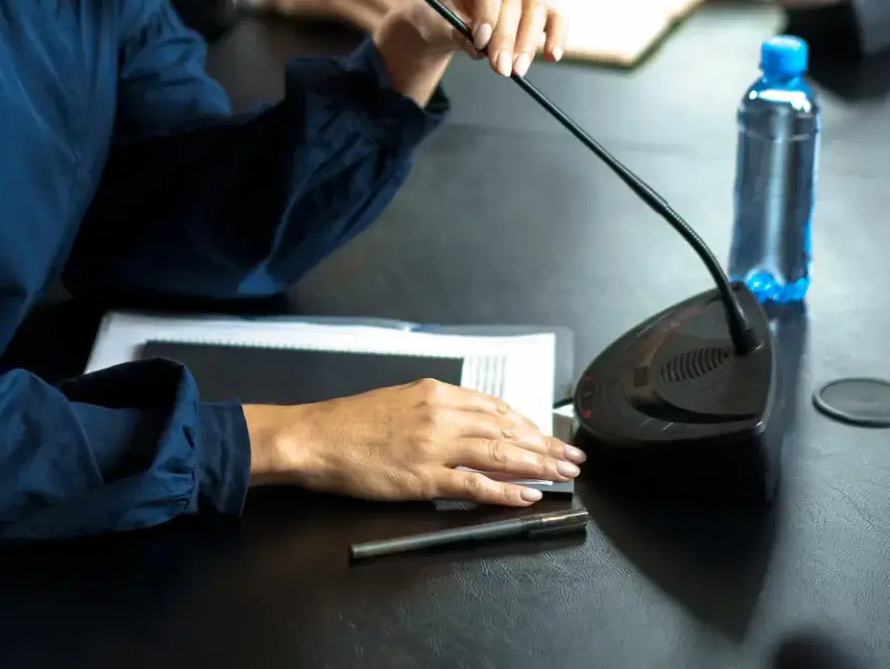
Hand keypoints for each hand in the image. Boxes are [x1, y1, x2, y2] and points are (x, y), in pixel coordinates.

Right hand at [243, 378, 584, 507]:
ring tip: (564, 475)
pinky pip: (475, 485)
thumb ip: (434, 410)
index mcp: (436, 393)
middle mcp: (442, 414)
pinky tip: (527, 496)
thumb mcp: (398, 401)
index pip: (496, 407)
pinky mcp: (424, 477)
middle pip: (508, 430)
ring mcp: (435, 446)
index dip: (528, 423)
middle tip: (574, 457)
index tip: (548, 434)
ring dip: (538, 465)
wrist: (315, 437)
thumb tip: (465, 423)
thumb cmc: (349, 423)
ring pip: (501, 454)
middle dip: (546, 444)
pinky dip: (506, 491)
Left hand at [373, 0, 564, 104]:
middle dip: (507, 36)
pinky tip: (552, 55)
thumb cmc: (436, 12)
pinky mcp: (537, 1)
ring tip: (516, 70)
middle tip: (500, 66)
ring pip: (535, 8)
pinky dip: (556, 36)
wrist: (442, 17)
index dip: (488, 9)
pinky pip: (554, 16)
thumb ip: (455, 31)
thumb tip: (480, 49)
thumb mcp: (436, 19)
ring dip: (527, 42)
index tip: (480, 40)